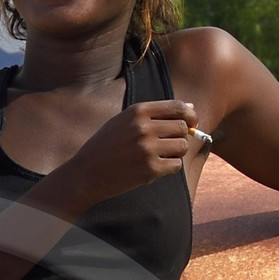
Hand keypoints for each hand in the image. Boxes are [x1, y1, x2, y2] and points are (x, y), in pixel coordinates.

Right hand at [49, 98, 200, 212]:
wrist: (87, 173)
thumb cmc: (106, 145)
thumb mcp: (124, 121)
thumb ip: (156, 113)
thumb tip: (191, 108)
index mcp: (138, 111)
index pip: (177, 107)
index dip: (190, 115)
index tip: (192, 122)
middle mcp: (144, 128)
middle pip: (182, 127)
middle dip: (181, 136)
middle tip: (169, 144)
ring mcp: (148, 149)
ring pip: (182, 146)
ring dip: (176, 152)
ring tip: (161, 155)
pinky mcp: (150, 169)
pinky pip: (176, 165)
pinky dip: (170, 167)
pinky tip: (155, 167)